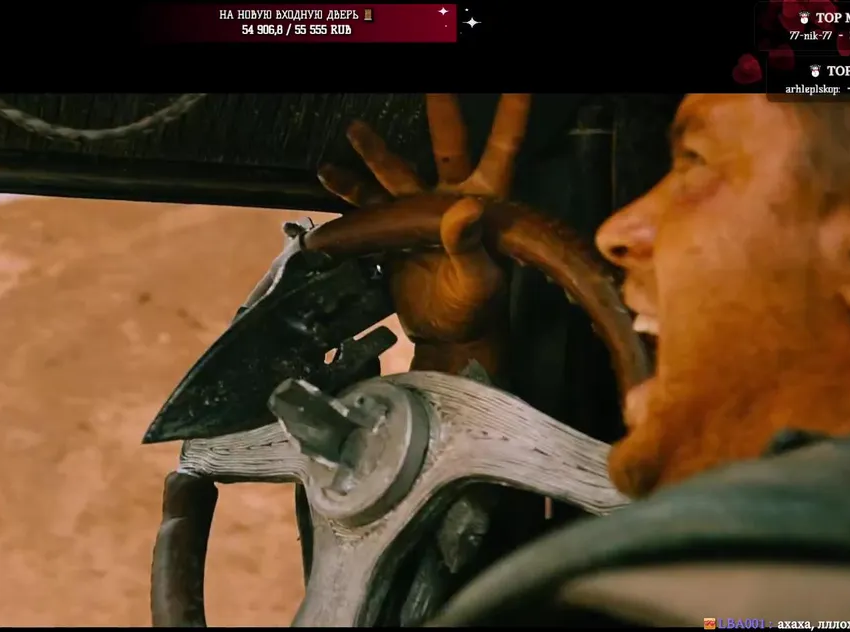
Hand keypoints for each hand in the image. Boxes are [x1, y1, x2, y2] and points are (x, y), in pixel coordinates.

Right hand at [317, 94, 532, 344]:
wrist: (448, 335)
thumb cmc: (476, 309)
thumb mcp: (480, 279)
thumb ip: (472, 245)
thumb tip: (466, 209)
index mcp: (487, 202)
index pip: (504, 148)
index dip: (512, 113)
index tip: (520, 80)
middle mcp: (453, 197)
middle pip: (446, 144)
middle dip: (441, 110)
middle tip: (435, 77)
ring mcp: (421, 212)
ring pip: (397, 170)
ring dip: (376, 151)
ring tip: (355, 129)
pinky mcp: (394, 231)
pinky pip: (368, 205)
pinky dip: (348, 191)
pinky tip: (330, 174)